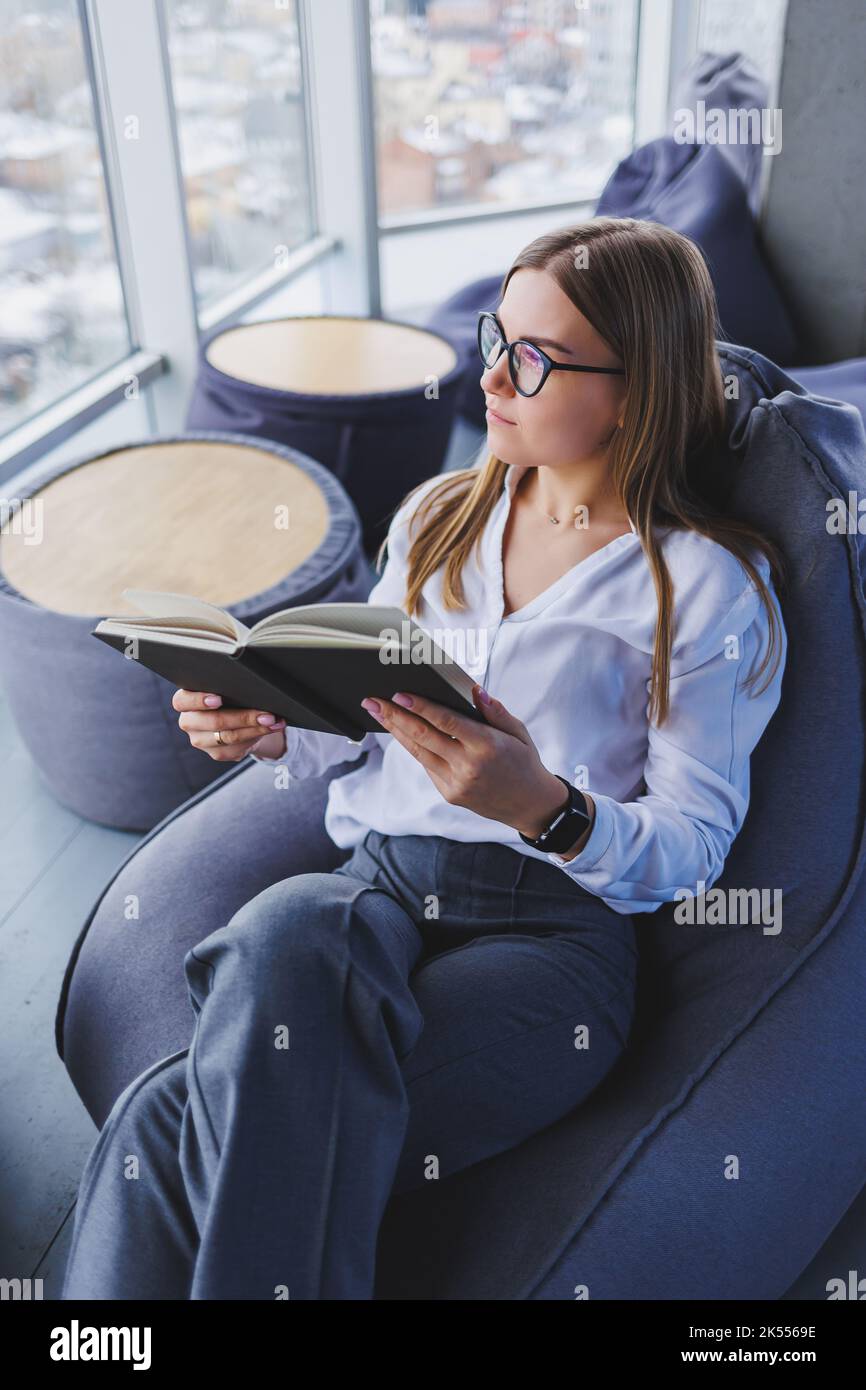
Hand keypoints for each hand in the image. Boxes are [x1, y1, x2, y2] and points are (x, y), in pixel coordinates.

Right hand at [172, 689, 287, 761]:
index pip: (183, 701)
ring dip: (255, 728)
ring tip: (273, 721)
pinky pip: (237, 748)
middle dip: (244, 717)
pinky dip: (256, 736)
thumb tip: (252, 686)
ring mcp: (200, 740)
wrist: (237, 719)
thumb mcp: (226, 688)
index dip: (200, 700)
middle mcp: (189, 722)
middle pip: (214, 721)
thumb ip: (228, 686)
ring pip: (229, 736)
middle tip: (266, 714)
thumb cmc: (230, 696)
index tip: (219, 699)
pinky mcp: (216, 753)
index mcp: (184, 701)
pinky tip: (270, 729)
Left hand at [360, 683, 586, 842]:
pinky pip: (427, 766)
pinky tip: (401, 732)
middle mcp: (468, 767)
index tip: (399, 695)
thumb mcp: (519, 733)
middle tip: (372, 701)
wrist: (530, 805)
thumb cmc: (525, 763)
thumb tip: (473, 691)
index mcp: (487, 747)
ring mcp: (456, 783)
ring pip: (419, 752)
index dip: (421, 708)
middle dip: (394, 717)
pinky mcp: (450, 794)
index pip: (447, 722)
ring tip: (378, 713)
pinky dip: (414, 747)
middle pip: (423, 737)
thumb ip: (495, 712)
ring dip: (396, 731)